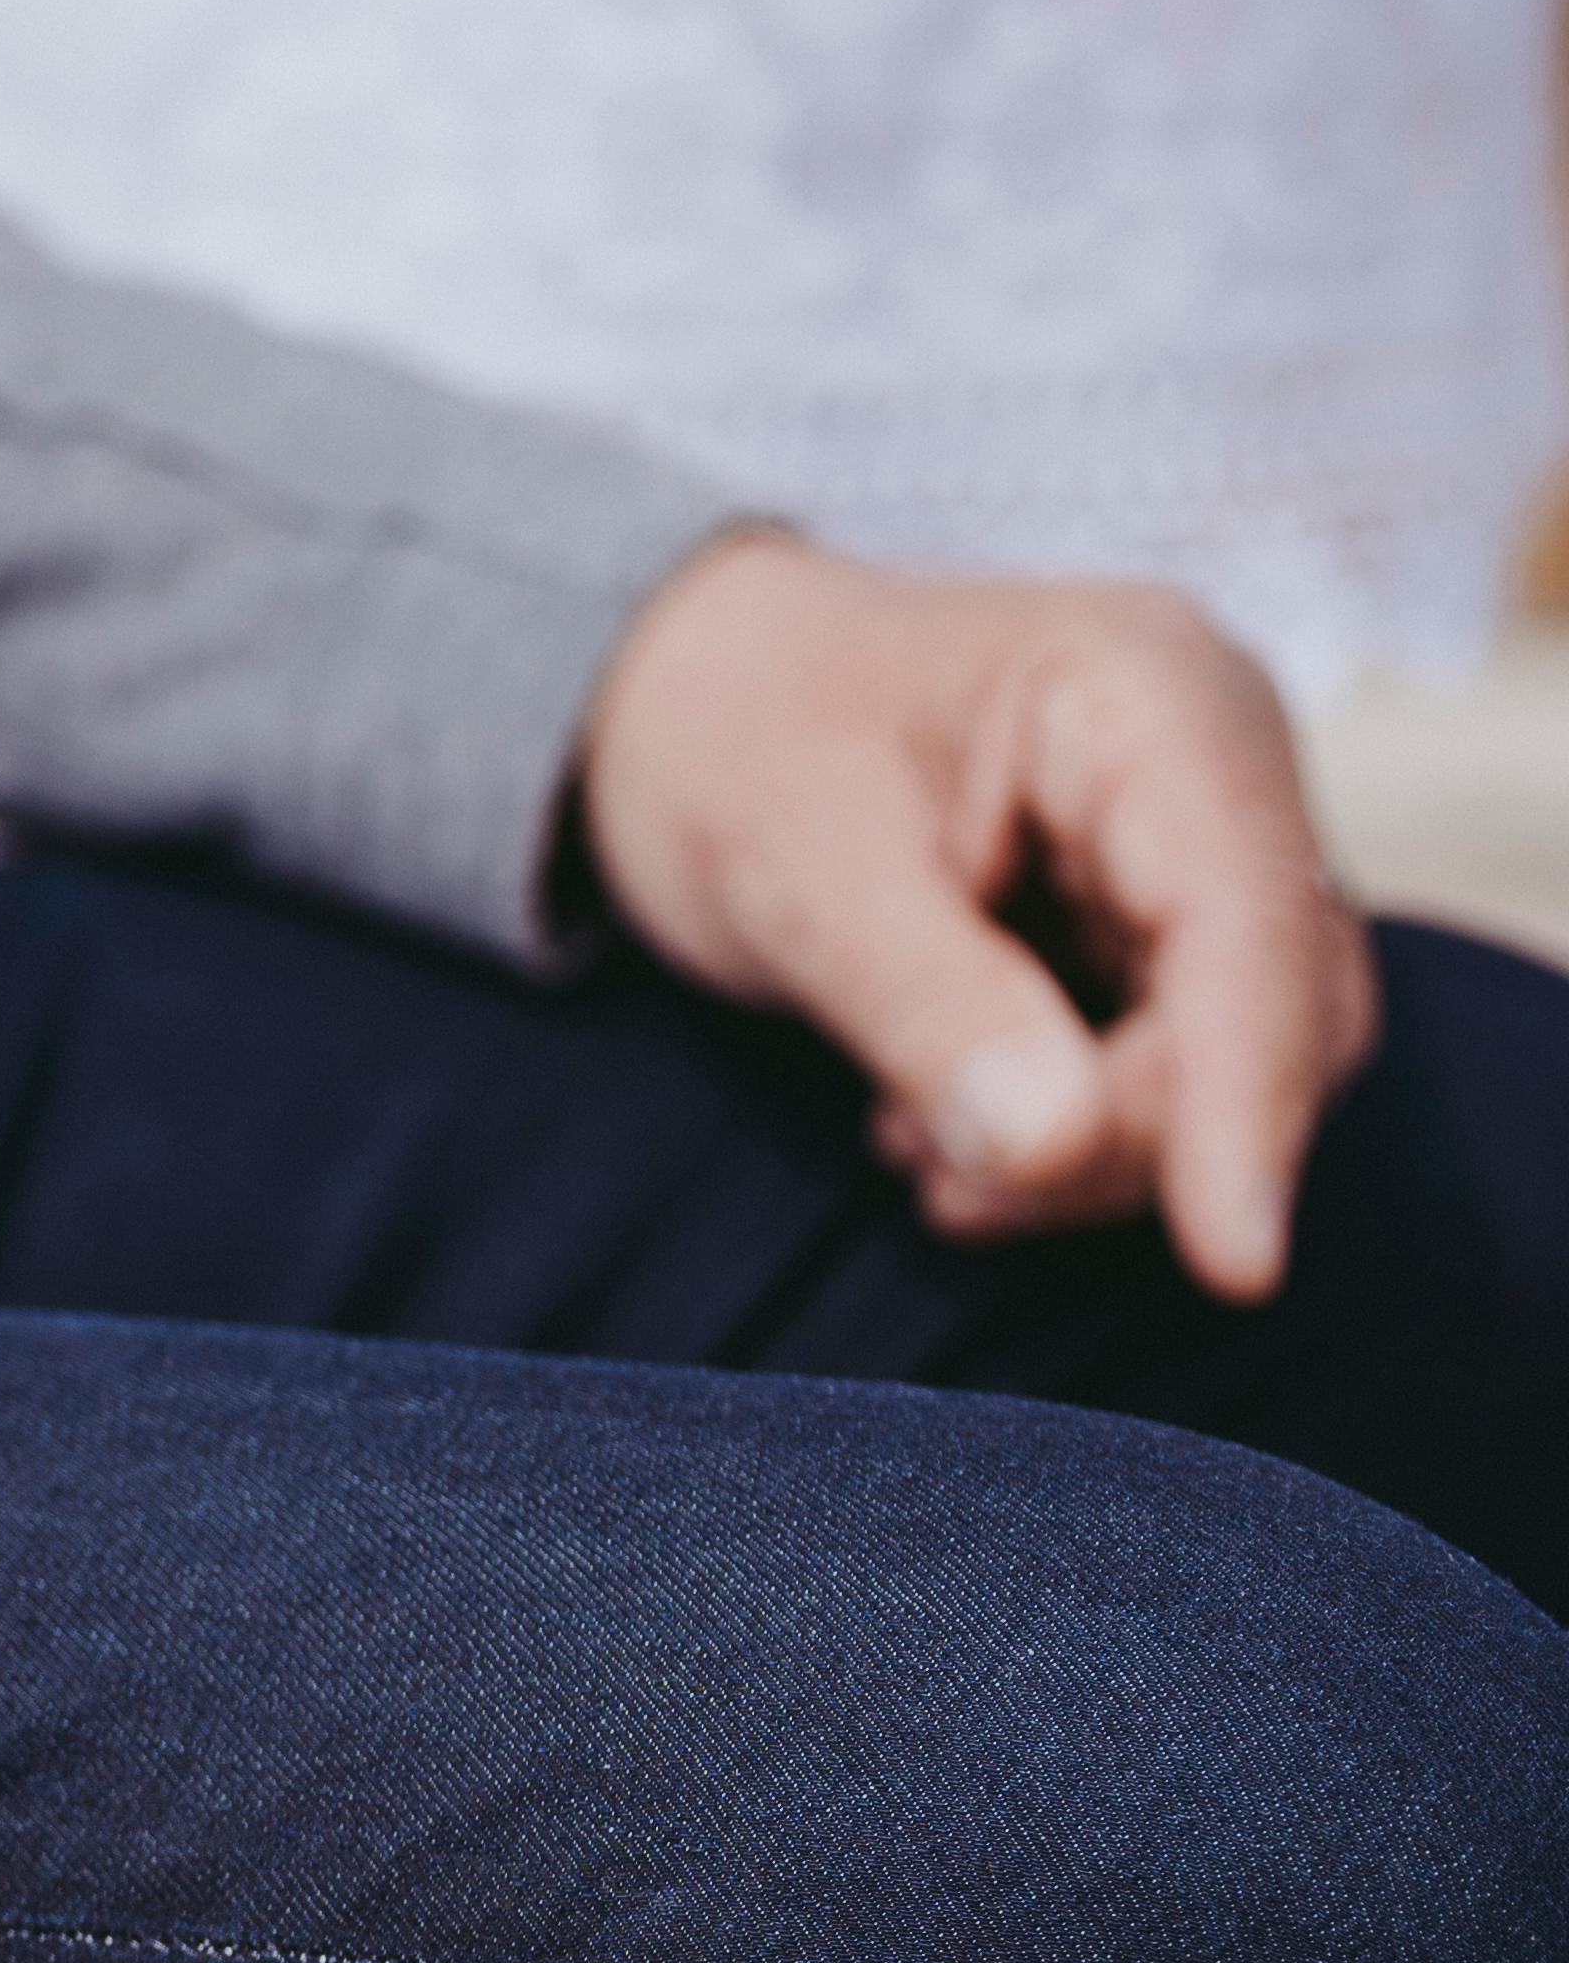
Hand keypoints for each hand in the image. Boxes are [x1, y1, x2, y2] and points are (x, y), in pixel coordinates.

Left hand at [578, 533, 1374, 1303]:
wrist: (684, 697)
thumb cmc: (731, 745)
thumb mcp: (793, 876)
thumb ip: (926, 1006)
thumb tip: (1057, 1143)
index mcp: (1150, 697)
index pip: (1252, 924)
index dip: (1247, 1101)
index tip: (1235, 1265)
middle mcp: (1216, 762)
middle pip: (1278, 1008)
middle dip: (1135, 1139)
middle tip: (944, 1184)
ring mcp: (1202, 842)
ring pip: (1238, 1055)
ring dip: (1092, 1152)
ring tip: (911, 1143)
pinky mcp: (1161, 918)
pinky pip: (1178, 1064)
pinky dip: (1067, 1132)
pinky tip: (933, 1127)